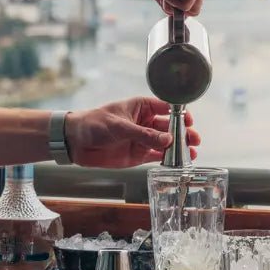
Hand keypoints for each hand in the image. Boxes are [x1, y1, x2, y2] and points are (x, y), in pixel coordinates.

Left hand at [64, 98, 200, 168]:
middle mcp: (145, 122)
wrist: (74, 141)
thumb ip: (144, 134)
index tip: (189, 120)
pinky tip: (178, 162)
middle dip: (184, 133)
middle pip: (170, 127)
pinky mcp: (138, 154)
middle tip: (194, 139)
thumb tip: (167, 140)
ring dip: (179, 147)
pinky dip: (168, 159)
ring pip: (166, 143)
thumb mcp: (119, 126)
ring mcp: (143, 139)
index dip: (180, 113)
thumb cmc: (93, 124)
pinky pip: (157, 156)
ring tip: (191, 153)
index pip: (166, 107)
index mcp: (142, 107)